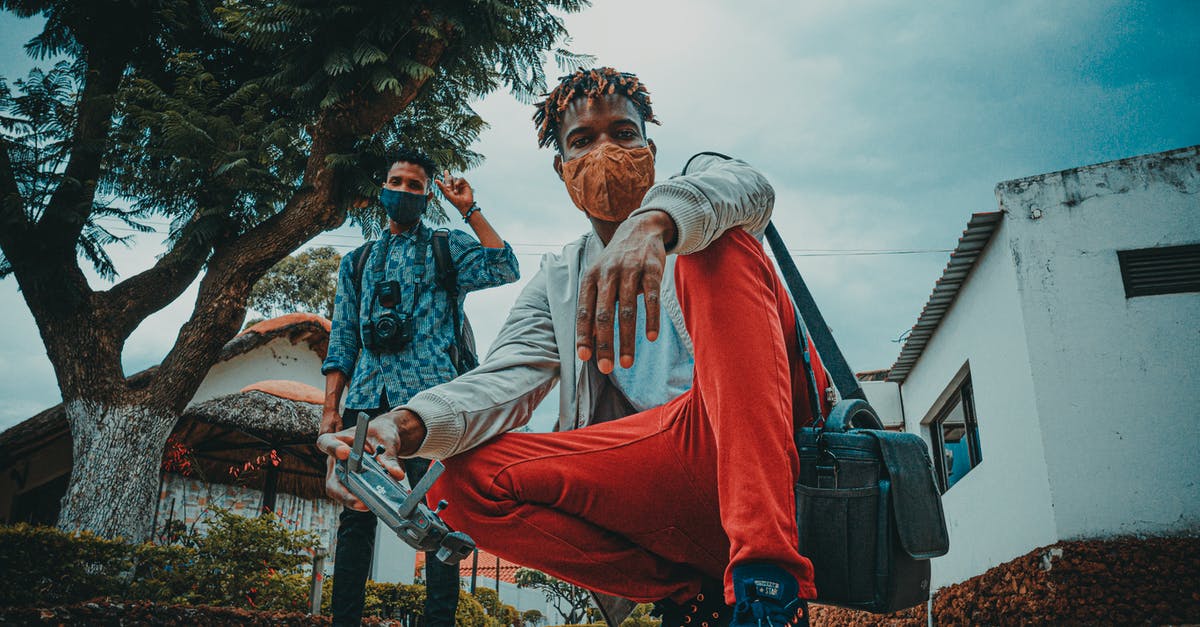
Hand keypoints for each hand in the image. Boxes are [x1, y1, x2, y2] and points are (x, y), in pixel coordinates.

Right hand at [315, 410, 425, 509]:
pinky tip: (380, 503)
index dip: (333, 449)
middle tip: (359, 501)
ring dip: (356, 501)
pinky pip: (356, 497)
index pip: (327, 443)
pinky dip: (367, 501)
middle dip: (344, 494)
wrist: (386, 441)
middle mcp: (336, 461)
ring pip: (343, 494)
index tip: (345, 453)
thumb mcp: (386, 439)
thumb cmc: (380, 434)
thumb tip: (396, 474)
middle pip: (331, 481)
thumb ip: (389, 455)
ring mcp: (343, 476)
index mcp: (339, 440)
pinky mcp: (354, 486)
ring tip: (370, 505)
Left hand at [435, 170, 474, 213]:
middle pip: (451, 178)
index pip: (447, 179)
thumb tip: (435, 180)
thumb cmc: (454, 201)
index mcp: (449, 187)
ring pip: (455, 178)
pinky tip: (457, 185)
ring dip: (454, 184)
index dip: (446, 175)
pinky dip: (458, 181)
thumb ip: (441, 186)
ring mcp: (460, 184)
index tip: (446, 171)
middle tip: (448, 187)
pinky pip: (461, 179)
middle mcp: (454, 185)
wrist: (464, 205)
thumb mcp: (446, 194)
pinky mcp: (465, 184)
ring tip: (455, 192)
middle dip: (448, 181)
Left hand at [576, 210, 675, 373]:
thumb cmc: (615, 263)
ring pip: (627, 311)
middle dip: (604, 344)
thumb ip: (594, 305)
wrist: (639, 230)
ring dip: (626, 340)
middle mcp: (607, 274)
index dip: (583, 335)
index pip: (584, 311)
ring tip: (627, 363)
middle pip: (604, 314)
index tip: (584, 358)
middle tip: (606, 368)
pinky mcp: (652, 269)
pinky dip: (651, 319)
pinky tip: (650, 338)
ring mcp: (630, 270)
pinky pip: (651, 298)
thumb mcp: (599, 278)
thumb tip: (589, 340)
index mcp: (590, 278)